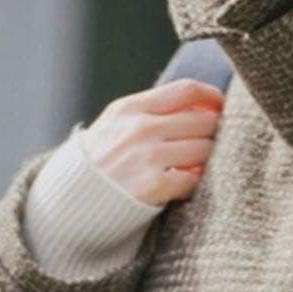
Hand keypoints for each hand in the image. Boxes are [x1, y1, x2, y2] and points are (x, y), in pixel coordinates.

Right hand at [80, 77, 224, 206]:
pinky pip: (193, 180)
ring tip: (196, 165)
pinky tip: (183, 185)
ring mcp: (148, 157)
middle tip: (211, 143)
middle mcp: (140, 128)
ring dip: (207, 159)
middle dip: (214, 132)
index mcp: (131, 108)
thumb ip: (151, 111)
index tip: (221, 107)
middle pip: (202, 121)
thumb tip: (201, 107)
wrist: (71, 201)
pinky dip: (194, 183)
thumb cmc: (100, 162)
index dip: (212, 96)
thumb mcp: (115, 124)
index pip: (187, 90)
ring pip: (204, 150)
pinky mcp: (155, 186)